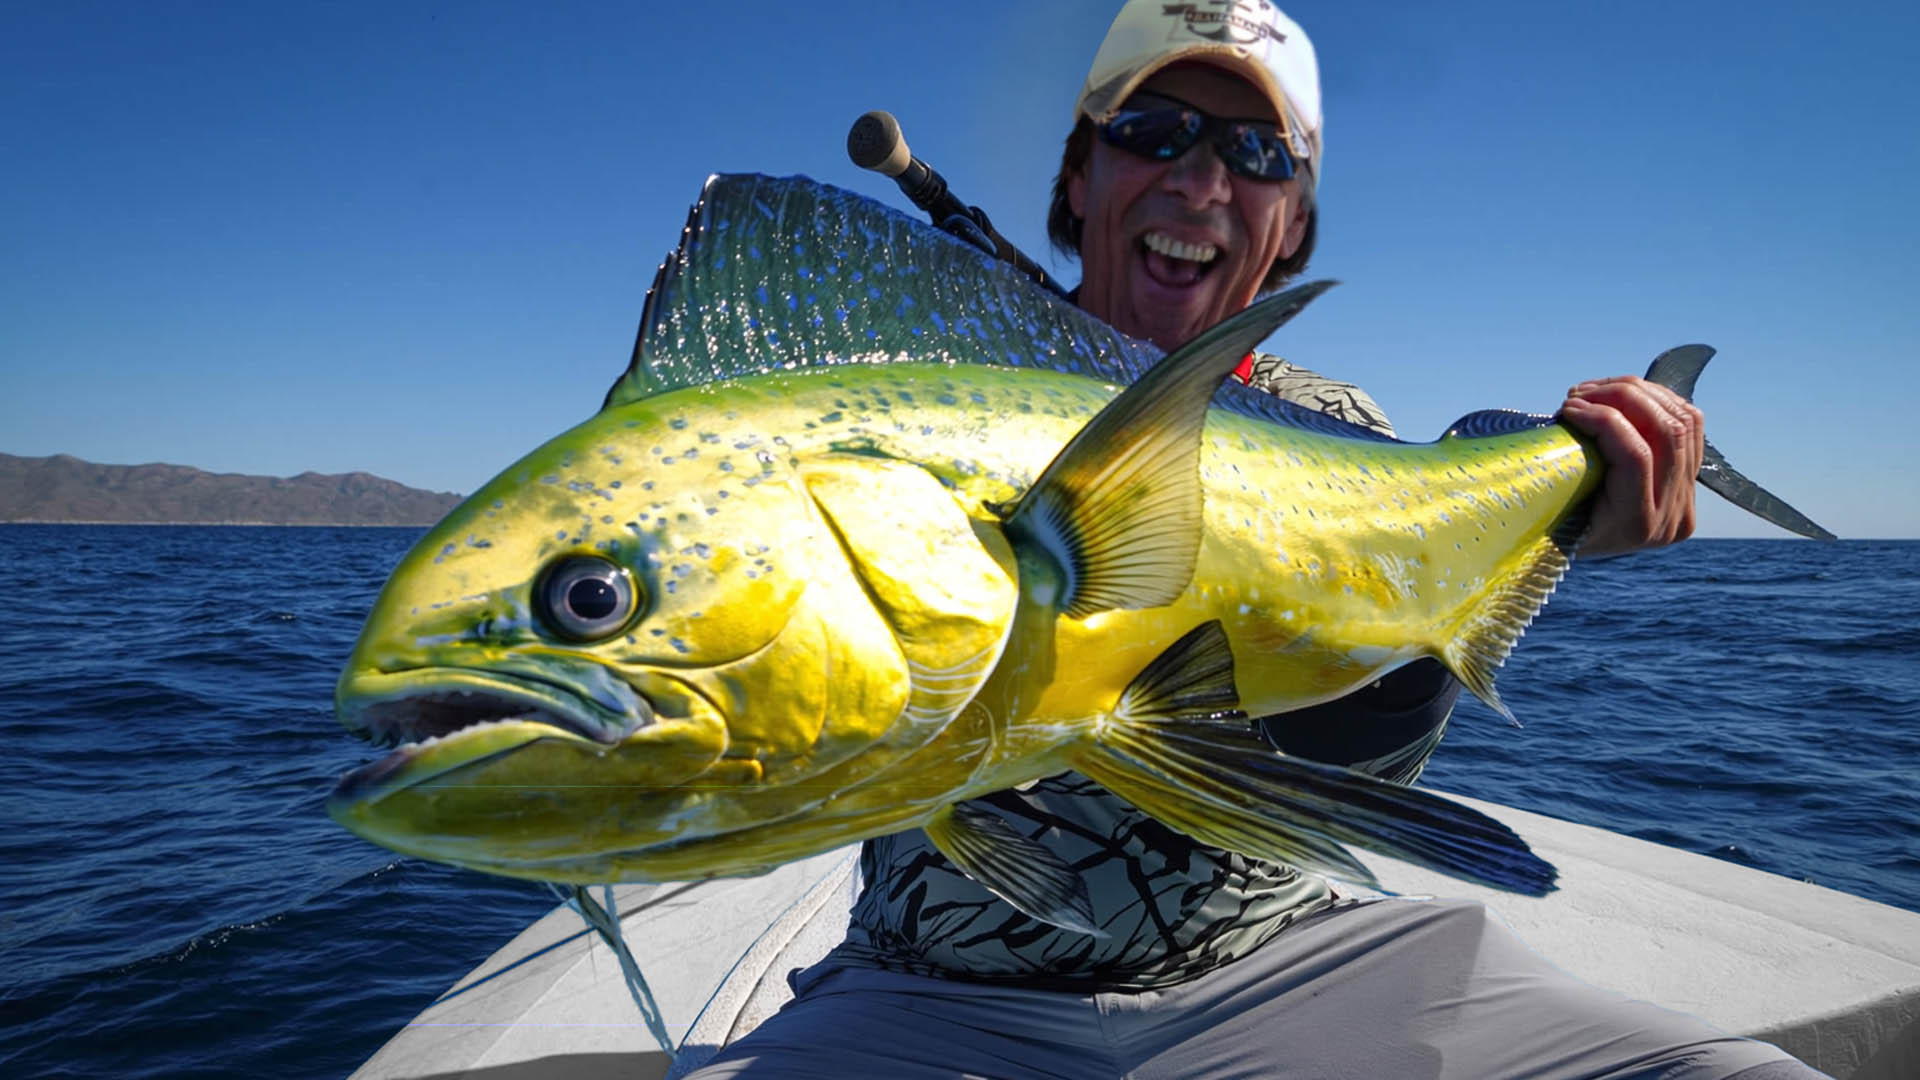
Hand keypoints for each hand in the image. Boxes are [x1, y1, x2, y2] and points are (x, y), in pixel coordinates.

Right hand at [1557, 376, 1703, 555]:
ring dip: (1639, 393)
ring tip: (1597, 391)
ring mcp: (1687, 499)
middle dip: (1622, 397)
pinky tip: (1625, 396)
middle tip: (1581, 394)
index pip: (1635, 455)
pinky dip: (1659, 400)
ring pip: (1683, 421)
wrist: (1579, 546)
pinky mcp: (1692, 482)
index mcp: (1636, 525)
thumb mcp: (1553, 506)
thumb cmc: (1552, 527)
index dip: (1602, 419)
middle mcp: (1671, 515)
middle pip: (1666, 431)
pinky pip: (1690, 424)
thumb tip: (1574, 411)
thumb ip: (1570, 467)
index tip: (1568, 408)